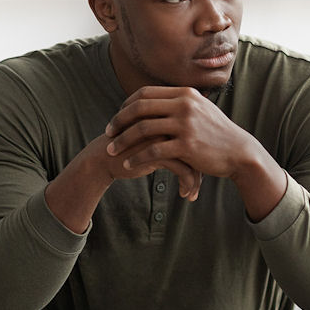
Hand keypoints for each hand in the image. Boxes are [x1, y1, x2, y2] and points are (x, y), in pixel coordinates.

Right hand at [85, 131, 202, 200]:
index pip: (198, 135)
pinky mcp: (156, 152)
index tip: (205, 170)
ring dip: (196, 179)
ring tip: (194, 192)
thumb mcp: (156, 140)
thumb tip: (202, 152)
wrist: (104, 157)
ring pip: (193, 159)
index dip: (203, 154)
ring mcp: (164, 136)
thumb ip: (175, 140)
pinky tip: (186, 195)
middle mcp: (169, 122)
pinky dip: (187, 184)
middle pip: (199, 146)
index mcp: (170, 115)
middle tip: (201, 184)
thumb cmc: (132, 149)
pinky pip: (182, 170)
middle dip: (203, 169)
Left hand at [104, 86, 286, 220]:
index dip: (126, 105)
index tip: (116, 119)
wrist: (239, 151)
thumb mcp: (200, 109)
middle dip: (119, 121)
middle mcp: (184, 105)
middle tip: (107, 133)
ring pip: (143, 129)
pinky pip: (154, 150)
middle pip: (139, 108)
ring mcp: (186, 124)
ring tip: (112, 151)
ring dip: (123, 140)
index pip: (145, 94)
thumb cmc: (217, 133)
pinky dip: (138, 157)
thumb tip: (156, 99)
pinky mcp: (187, 145)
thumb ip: (179, 102)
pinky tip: (129, 164)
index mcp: (185, 93)